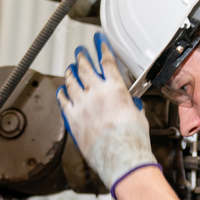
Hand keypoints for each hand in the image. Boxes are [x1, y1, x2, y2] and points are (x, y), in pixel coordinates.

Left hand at [57, 33, 158, 197]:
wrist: (121, 157)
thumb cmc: (132, 140)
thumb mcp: (138, 116)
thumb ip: (132, 106)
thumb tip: (132, 106)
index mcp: (115, 89)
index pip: (107, 63)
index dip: (102, 49)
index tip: (99, 42)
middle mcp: (96, 93)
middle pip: (85, 68)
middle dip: (82, 57)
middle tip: (80, 52)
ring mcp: (82, 105)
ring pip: (71, 82)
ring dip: (70, 73)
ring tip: (70, 68)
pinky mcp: (73, 119)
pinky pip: (63, 102)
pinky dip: (62, 94)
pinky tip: (61, 90)